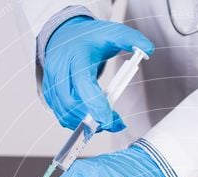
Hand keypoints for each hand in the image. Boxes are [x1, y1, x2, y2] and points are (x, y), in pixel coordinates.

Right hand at [42, 16, 153, 131]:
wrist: (66, 35)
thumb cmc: (89, 37)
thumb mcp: (113, 32)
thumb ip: (132, 39)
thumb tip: (149, 50)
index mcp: (75, 54)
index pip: (83, 84)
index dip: (95, 104)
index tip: (109, 119)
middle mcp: (59, 68)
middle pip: (71, 103)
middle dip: (92, 118)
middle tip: (112, 122)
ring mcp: (51, 82)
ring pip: (64, 113)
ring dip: (85, 123)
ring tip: (104, 120)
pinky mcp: (49, 92)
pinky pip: (61, 114)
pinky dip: (76, 121)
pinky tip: (91, 117)